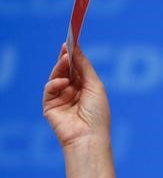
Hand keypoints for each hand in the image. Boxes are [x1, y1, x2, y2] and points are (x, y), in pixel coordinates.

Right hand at [43, 43, 116, 177]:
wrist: (88, 136)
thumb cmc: (98, 113)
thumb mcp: (95, 85)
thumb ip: (84, 67)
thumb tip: (75, 49)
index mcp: (86, 88)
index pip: (78, 68)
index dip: (75, 55)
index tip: (72, 41)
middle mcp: (73, 92)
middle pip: (66, 70)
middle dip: (66, 58)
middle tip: (66, 45)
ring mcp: (61, 99)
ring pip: (56, 77)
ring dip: (60, 67)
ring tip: (65, 59)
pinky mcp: (50, 106)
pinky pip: (49, 89)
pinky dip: (55, 83)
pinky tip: (63, 82)